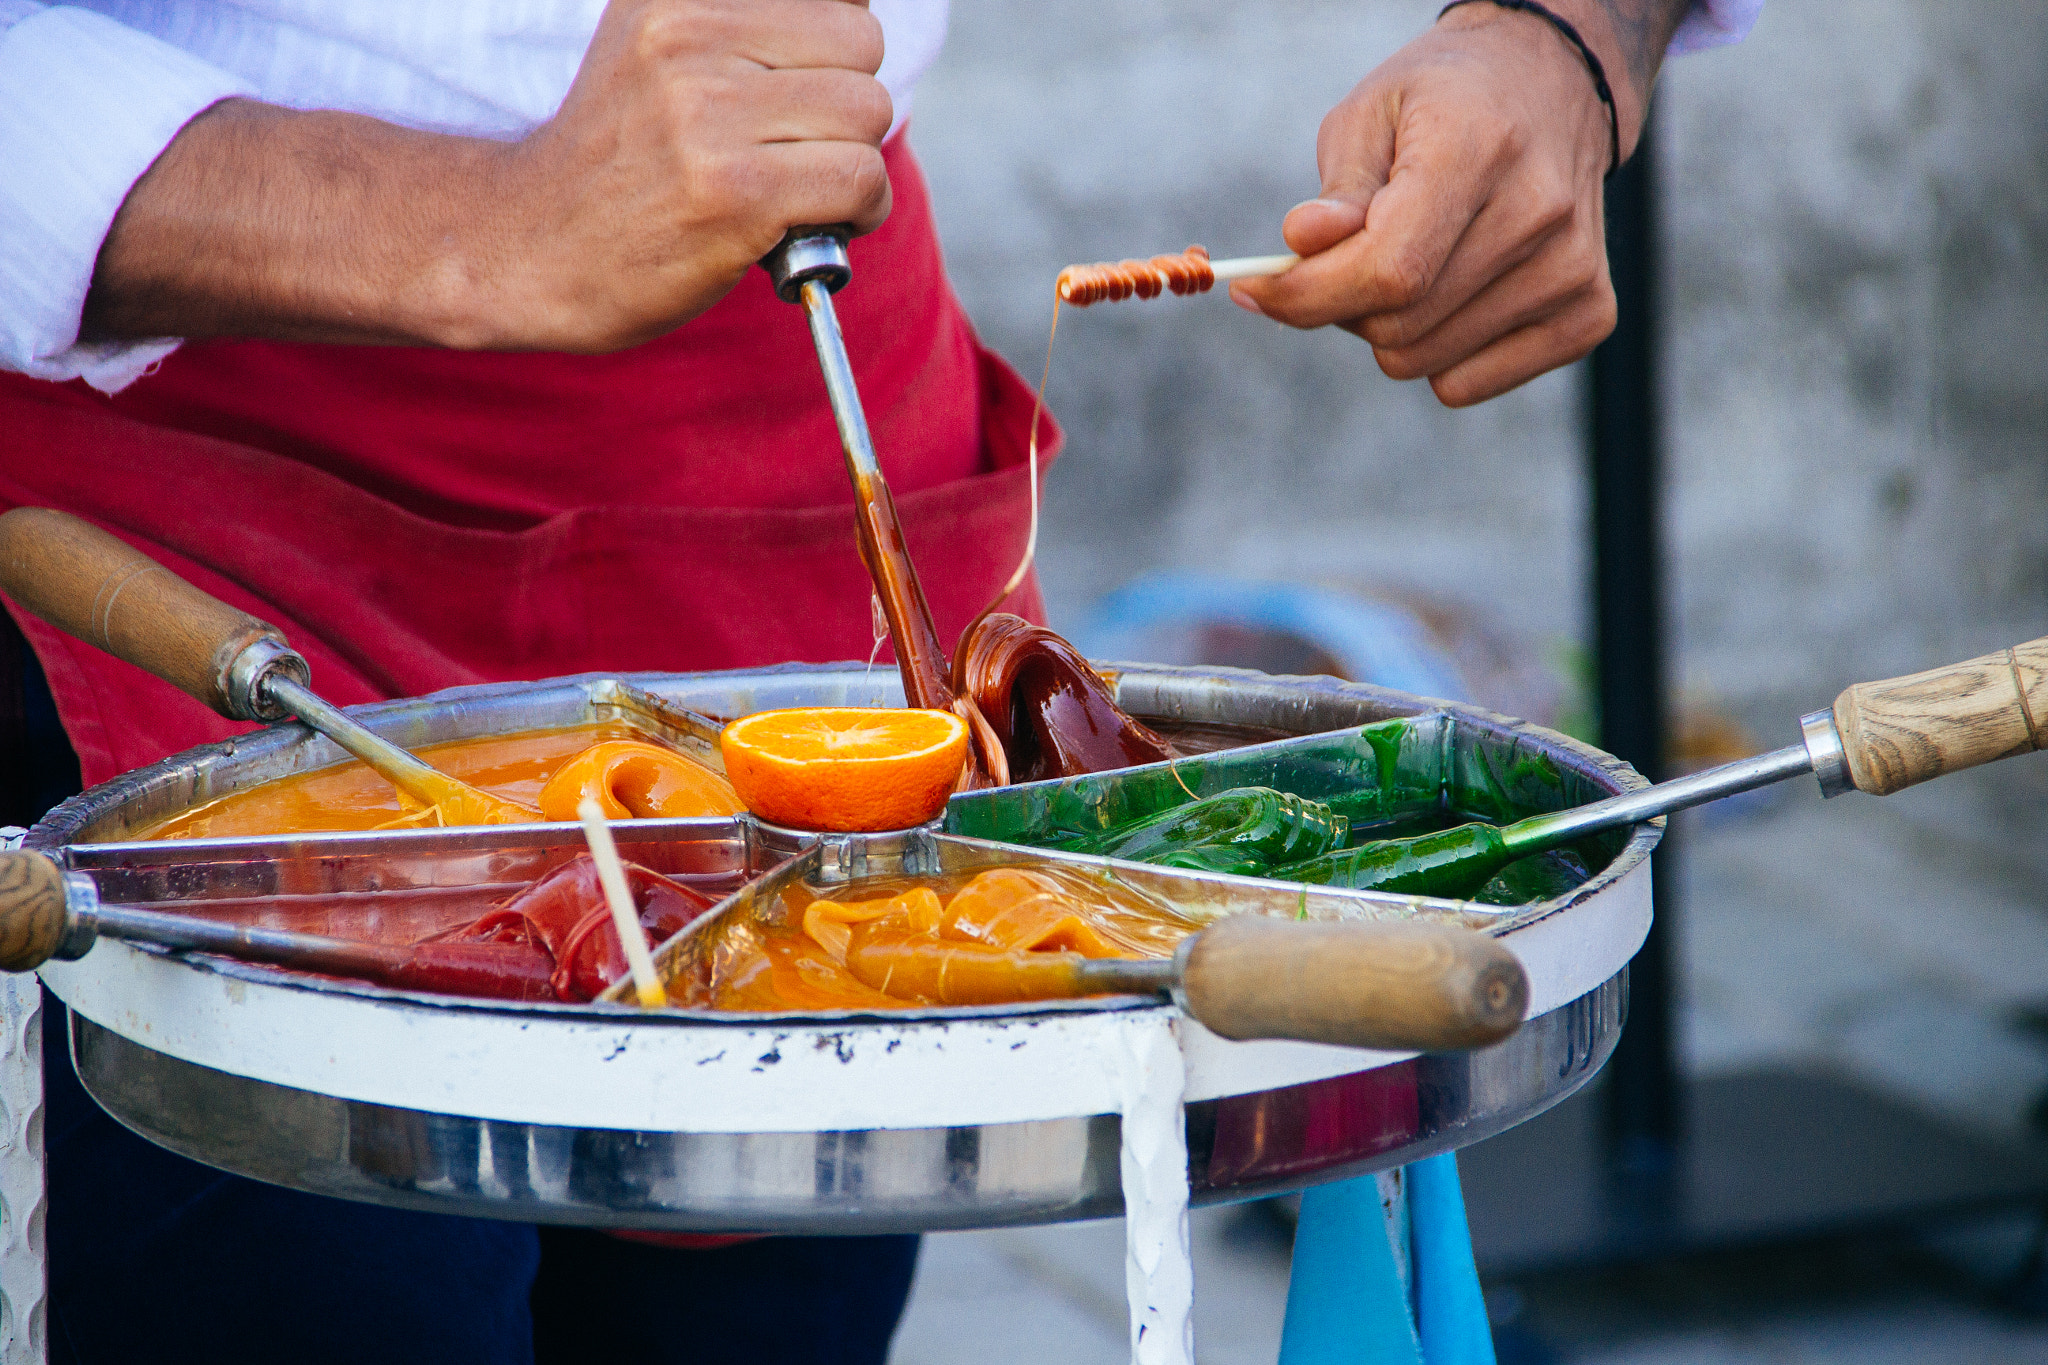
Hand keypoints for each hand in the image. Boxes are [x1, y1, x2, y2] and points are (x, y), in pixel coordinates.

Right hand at [85, 0, 892, 351]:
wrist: (508, 257)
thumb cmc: (587, 171)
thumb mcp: (653, 62)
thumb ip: (729, 32)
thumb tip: (844, 25)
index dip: (826, 54)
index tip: (786, 88)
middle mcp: (692, 34)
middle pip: (861, 51)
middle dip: (835, 109)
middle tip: (760, 153)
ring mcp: (710, 108)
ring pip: (864, 121)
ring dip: (835, 168)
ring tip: (752, 195)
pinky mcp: (725, 184)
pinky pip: (854, 185)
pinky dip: (834, 221)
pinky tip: (763, 237)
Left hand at [1232, 1, 1683, 407]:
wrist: (1552, 85)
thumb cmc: (1444, 103)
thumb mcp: (1371, 113)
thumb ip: (1337, 189)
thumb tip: (1302, 245)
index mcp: (1480, 150)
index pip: (1387, 270)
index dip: (1306, 295)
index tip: (1256, 289)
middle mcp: (1539, 214)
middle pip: (1397, 325)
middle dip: (1344, 303)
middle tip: (1352, 256)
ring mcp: (1572, 271)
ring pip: (1422, 362)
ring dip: (1390, 329)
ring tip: (1413, 262)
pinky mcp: (1588, 315)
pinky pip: (1465, 385)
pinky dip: (1436, 355)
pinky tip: (1454, 293)